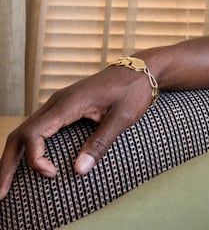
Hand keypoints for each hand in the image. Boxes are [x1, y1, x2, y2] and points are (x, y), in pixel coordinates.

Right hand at [0, 65, 154, 198]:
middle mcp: (57, 102)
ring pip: (25, 130)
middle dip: (8, 164)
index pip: (34, 133)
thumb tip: (79, 171)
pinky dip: (26, 147)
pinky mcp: (63, 106)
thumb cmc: (133, 91)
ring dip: (13, 156)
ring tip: (6, 183)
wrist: (141, 69)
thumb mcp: (123, 118)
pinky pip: (36, 127)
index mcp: (69, 103)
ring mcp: (58, 103)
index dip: (35, 158)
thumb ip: (101, 142)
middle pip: (20, 134)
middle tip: (0, 194)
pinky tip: (26, 163)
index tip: (51, 173)